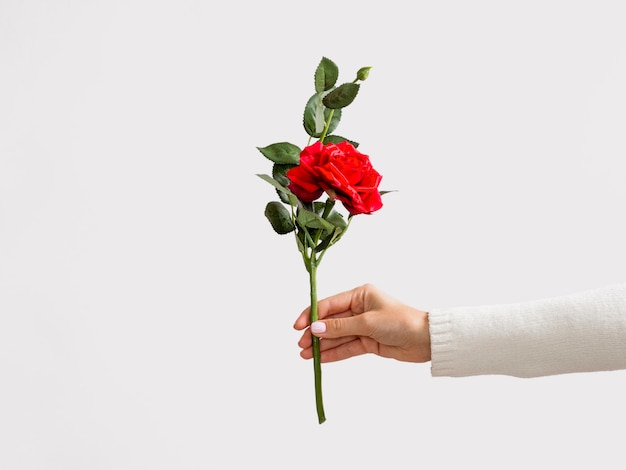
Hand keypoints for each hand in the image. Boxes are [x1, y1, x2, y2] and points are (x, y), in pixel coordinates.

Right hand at [294, 284, 430, 362]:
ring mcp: (363, 326)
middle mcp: (360, 309)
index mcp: (360, 295)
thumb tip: (316, 329)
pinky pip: (347, 347)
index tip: (298, 327)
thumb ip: (340, 327)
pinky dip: (334, 353)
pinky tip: (321, 359)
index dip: (312, 315)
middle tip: (301, 344)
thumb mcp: (368, 322)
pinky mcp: (368, 342)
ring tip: (306, 355)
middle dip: (316, 333)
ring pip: (337, 336)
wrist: (426, 340)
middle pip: (331, 321)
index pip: (329, 304)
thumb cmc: (401, 322)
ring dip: (322, 345)